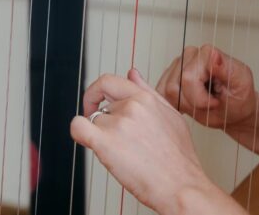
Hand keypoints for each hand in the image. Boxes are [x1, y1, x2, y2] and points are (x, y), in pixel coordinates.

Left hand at [70, 70, 222, 214]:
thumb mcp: (170, 115)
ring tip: (121, 152)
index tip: (97, 103)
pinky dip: (78, 133)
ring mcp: (118, 123)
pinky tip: (90, 143)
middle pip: (102, 107)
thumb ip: (148, 91)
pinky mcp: (105, 143)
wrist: (180, 184)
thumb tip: (132, 73)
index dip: (98, 92)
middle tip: (111, 135)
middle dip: (105, 121)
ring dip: (101, 135)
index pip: (110, 81)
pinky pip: (78, 128)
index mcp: (146, 98)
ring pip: (94, 122)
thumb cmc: (178, 156)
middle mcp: (132, 106)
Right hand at [156, 44, 256, 129]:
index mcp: (208, 53)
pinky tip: (189, 104)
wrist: (235, 109)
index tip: (215, 102)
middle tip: (210, 104)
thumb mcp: (240, 85)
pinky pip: (161, 92)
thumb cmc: (238, 99)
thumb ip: (226, 69)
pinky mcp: (170, 75)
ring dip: (185, 104)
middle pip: (174, 86)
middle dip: (192, 103)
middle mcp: (191, 54)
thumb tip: (214, 55)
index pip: (188, 78)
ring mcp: (179, 64)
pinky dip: (174, 104)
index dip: (199, 98)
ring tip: (201, 103)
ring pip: (166, 91)